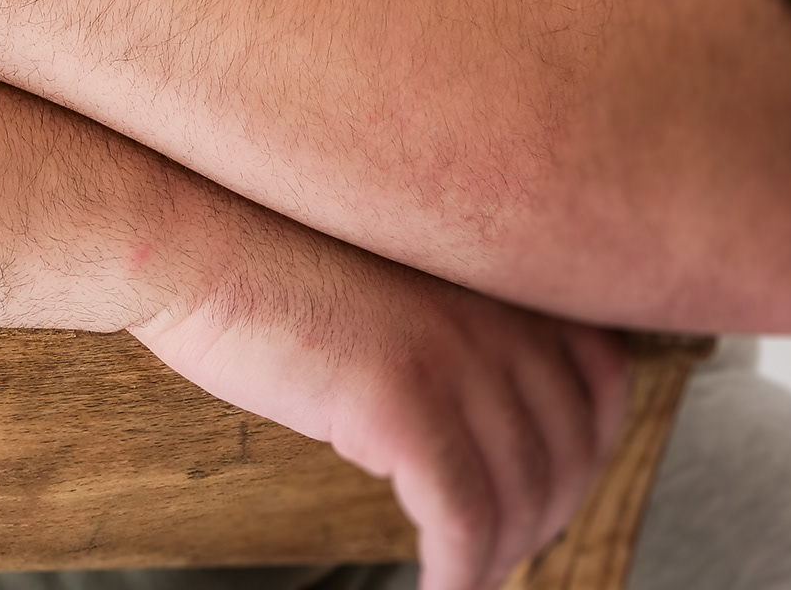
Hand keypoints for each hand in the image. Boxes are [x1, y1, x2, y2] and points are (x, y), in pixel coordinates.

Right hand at [133, 209, 629, 589]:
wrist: (189, 237)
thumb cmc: (261, 252)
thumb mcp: (388, 270)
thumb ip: (450, 312)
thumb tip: (482, 402)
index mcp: (491, 269)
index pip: (601, 374)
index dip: (587, 447)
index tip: (552, 484)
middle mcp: (492, 307)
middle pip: (570, 447)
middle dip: (542, 515)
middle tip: (500, 549)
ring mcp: (455, 353)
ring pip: (522, 495)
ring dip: (500, 556)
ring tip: (464, 576)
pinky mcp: (403, 401)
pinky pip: (463, 519)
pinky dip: (461, 573)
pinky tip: (437, 589)